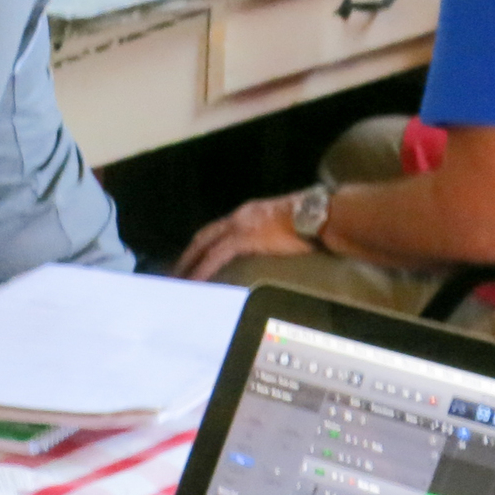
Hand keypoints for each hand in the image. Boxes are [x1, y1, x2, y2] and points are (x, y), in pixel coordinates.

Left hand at [173, 193, 312, 281]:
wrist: (319, 215)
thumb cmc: (312, 222)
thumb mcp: (286, 226)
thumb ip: (274, 235)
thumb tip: (273, 249)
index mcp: (249, 213)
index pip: (219, 229)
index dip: (204, 244)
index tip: (194, 258)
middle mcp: (239, 216)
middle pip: (204, 236)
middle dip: (188, 254)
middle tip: (176, 272)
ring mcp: (239, 226)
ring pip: (204, 245)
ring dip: (189, 263)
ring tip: (178, 281)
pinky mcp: (242, 238)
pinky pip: (214, 256)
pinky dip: (201, 269)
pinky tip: (193, 281)